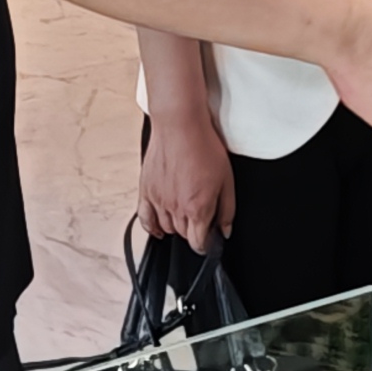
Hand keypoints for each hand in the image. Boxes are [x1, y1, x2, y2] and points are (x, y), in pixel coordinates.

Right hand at [140, 103, 237, 249]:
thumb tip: (225, 230)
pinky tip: (158, 229)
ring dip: (177, 226)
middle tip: (201, 218)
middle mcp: (175, 208)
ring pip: (166, 228)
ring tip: (185, 213)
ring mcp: (158, 200)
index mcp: (197, 208)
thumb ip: (226, 209)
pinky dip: (151, 227)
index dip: (206, 245)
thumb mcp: (227, 180)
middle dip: (194, 231)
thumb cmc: (204, 147)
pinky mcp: (146, 191)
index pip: (198, 242)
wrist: (180, 125)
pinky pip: (145, 218)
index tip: (210, 240)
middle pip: (183, 234)